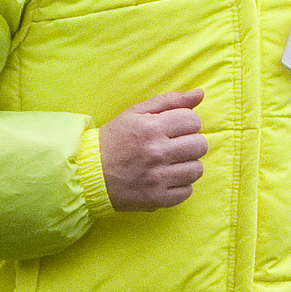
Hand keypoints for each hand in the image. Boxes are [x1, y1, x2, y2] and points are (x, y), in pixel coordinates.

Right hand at [99, 88, 206, 210]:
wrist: (90, 173)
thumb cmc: (115, 139)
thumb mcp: (136, 112)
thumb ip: (170, 101)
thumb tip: (200, 94)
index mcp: (151, 127)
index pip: (193, 121)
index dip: (188, 123)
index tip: (177, 128)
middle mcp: (156, 152)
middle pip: (200, 145)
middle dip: (191, 143)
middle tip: (176, 146)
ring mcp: (158, 178)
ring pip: (197, 169)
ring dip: (188, 165)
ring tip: (172, 163)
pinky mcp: (158, 198)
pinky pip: (187, 191)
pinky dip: (180, 186)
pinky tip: (166, 178)